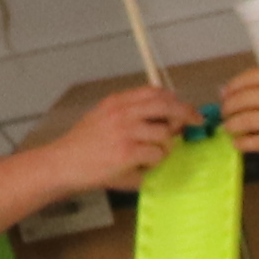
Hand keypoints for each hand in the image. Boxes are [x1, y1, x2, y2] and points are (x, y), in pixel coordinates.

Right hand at [42, 82, 192, 189]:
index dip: (175, 100)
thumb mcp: (103, 118)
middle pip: (166, 106)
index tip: (186, 109)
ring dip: (164, 148)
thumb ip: (130, 114)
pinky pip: (156, 155)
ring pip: (164, 135)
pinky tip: (140, 167)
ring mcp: (125, 132)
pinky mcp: (127, 153)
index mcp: (117, 102)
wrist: (63, 164)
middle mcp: (122, 112)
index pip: (154, 92)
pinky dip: (154, 163)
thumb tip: (165, 120)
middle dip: (186, 114)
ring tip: (149, 157)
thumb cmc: (84, 147)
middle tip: (196, 123)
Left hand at [216, 66, 258, 163]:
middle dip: (228, 108)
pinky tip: (239, 145)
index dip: (233, 86)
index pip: (251, 77)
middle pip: (244, 98)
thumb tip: (258, 103)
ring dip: (232, 126)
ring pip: (247, 120)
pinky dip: (244, 143)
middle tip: (225, 115)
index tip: (225, 94)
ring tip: (230, 130)